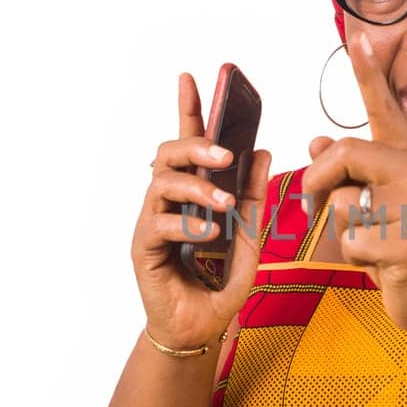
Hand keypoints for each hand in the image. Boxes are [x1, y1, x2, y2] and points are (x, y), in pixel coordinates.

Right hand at [131, 72, 271, 348]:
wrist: (203, 329)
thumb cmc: (221, 283)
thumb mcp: (250, 236)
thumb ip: (254, 196)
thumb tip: (262, 150)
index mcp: (194, 193)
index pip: (188, 143)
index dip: (188, 109)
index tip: (191, 77)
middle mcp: (169, 202)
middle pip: (169, 154)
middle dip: (196, 146)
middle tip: (225, 155)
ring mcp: (153, 223)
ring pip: (162, 183)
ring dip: (197, 188)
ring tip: (224, 204)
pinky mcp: (144, 249)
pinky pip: (159, 224)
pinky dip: (188, 225)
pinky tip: (211, 234)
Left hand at [302, 34, 406, 345]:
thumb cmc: (400, 244)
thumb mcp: (373, 203)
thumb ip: (346, 172)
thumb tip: (315, 142)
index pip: (384, 109)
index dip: (369, 73)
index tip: (358, 35)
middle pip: (345, 153)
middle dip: (319, 181)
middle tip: (314, 203)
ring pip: (344, 199)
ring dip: (341, 225)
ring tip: (369, 238)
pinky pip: (353, 239)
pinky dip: (354, 256)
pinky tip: (380, 263)